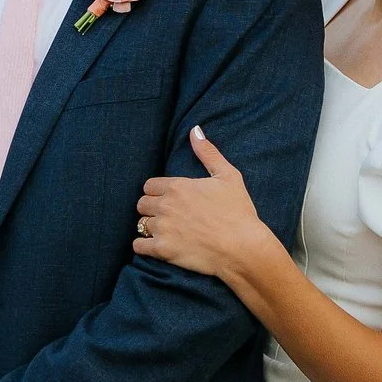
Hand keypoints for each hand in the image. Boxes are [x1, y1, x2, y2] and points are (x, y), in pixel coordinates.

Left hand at [134, 128, 275, 283]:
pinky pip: (138, 245)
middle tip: (166, 216)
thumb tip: (195, 130)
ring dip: (149, 227)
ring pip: (140, 224)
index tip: (168, 199)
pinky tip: (155, 246)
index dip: (157, 192)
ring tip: (165, 231)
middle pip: (141, 204)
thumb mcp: (228, 176)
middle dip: (151, 209)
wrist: (242, 247)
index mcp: (177, 186)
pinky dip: (143, 246)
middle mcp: (165, 205)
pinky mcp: (163, 250)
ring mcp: (162, 228)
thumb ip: (208, 153)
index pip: (149, 186)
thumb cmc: (238, 211)